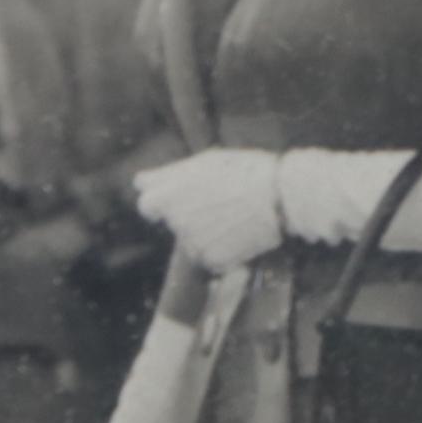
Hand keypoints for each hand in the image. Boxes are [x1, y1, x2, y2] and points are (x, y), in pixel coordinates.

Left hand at [133, 148, 282, 271]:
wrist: (281, 195)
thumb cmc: (245, 171)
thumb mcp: (205, 161)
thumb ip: (168, 174)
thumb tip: (139, 183)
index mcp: (166, 194)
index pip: (146, 204)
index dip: (164, 200)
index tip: (183, 196)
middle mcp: (174, 220)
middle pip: (173, 222)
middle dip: (188, 215)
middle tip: (217, 205)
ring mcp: (193, 243)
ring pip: (192, 241)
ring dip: (206, 233)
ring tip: (234, 217)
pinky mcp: (212, 260)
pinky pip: (210, 258)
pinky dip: (223, 249)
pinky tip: (240, 233)